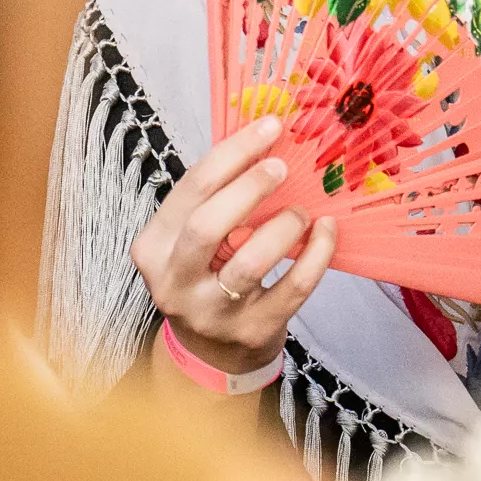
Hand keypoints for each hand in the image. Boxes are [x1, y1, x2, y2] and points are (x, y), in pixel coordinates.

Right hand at [133, 115, 339, 379]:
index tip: (270, 126)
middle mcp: (175, 280)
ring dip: (284, 226)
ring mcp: (212, 311)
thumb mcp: (193, 240)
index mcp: (154, 246)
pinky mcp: (251, 331)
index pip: (192, 188)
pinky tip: (326, 232)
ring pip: (250, 261)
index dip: (234, 152)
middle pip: (207, 224)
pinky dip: (316, 255)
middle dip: (249, 188)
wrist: (212, 354)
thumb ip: (215, 199)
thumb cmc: (207, 278)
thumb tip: (265, 138)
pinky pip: (292, 288)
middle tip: (282, 167)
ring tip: (301, 211)